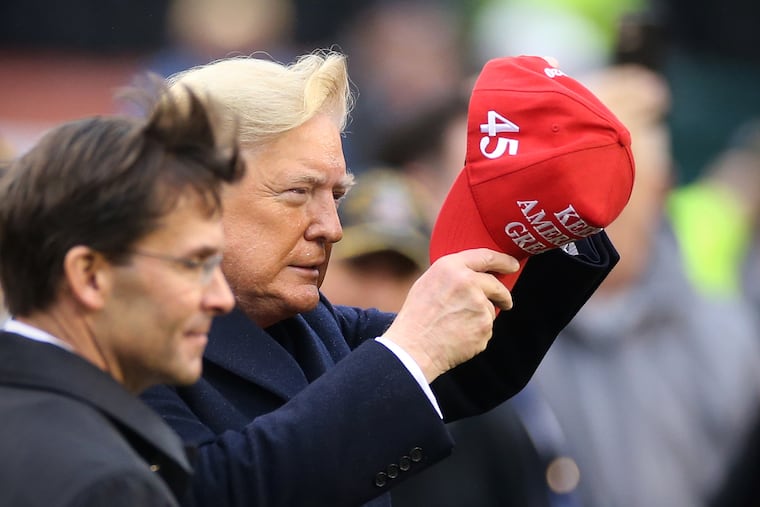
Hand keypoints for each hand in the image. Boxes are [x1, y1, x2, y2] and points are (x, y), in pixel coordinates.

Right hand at [381, 248, 518, 382]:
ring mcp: (479, 304)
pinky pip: (486, 328)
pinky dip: (477, 333)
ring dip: (481, 317)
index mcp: (451, 267)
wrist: (414, 347)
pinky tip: (459, 336)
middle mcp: (468, 282)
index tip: (513, 265)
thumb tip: (475, 276)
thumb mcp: (428, 283)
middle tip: (504, 302)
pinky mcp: (485, 326)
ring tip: (456, 326)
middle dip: (503, 295)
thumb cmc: (417, 317)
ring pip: (490, 309)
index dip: (503, 261)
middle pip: (496, 285)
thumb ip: (453, 275)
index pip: (486, 257)